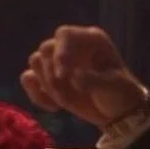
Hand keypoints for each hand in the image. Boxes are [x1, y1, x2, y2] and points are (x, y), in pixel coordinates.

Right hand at [20, 25, 146, 126]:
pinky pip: (28, 79)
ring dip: (47, 86)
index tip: (63, 75)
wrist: (118, 113)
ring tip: (65, 101)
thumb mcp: (114, 86)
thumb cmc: (121, 93)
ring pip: (36, 63)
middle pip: (46, 48)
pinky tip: (54, 108)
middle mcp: (70, 46)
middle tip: (65, 96)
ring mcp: (57, 61)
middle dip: (52, 74)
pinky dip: (36, 95)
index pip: (65, 34)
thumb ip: (93, 80)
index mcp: (89, 40)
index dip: (60, 52)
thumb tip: (73, 77)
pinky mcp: (47, 78)